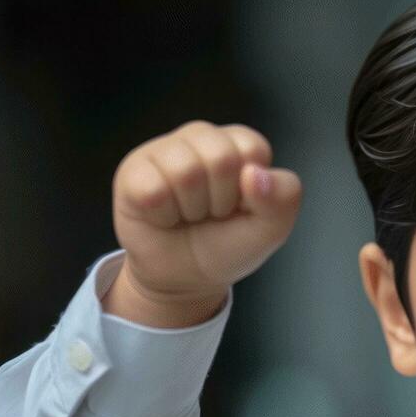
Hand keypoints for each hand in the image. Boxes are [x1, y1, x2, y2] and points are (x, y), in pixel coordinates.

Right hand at [111, 120, 301, 301]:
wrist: (188, 278)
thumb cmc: (228, 245)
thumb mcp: (272, 228)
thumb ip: (283, 197)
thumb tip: (254, 174)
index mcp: (238, 144)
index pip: (252, 148)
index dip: (251, 190)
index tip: (241, 206)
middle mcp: (200, 138)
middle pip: (220, 157)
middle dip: (221, 200)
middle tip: (213, 213)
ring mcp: (163, 151)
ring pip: (184, 171)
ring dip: (192, 209)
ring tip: (189, 215)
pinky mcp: (132, 172)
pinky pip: (152, 190)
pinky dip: (164, 216)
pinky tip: (164, 217)